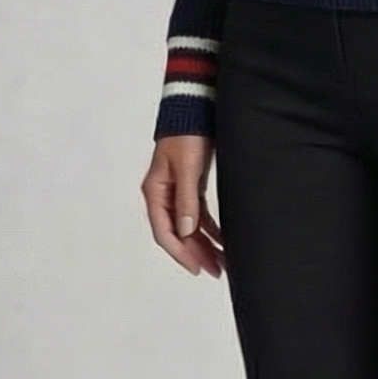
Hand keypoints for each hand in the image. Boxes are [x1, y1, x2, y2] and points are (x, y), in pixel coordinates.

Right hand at [143, 133, 226, 277]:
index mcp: (155, 192)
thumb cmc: (187, 133)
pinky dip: (210, 229)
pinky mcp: (191, 186)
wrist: (195, 107)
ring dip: (204, 244)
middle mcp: (163, 195)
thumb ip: (186, 199)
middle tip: (216, 271)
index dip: (181, 253)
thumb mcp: (187, 167)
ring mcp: (177, 191)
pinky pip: (198, 215)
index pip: (165, 232)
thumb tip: (186, 231)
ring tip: (222, 262)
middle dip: (196, 254)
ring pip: (189, 227)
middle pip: (178, 234)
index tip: (197, 268)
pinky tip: (222, 241)